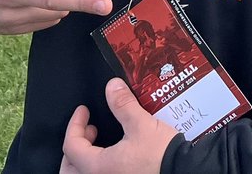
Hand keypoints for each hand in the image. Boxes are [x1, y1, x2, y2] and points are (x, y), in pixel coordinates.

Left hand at [60, 78, 178, 173]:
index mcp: (97, 167)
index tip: (84, 111)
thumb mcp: (141, 124)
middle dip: (75, 146)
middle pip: (70, 168)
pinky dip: (98, 166)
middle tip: (89, 129)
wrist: (181, 171)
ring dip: (84, 159)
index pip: (72, 146)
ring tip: (98, 143)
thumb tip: (112, 87)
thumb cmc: (160, 156)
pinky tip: (113, 154)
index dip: (75, 124)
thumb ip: (123, 105)